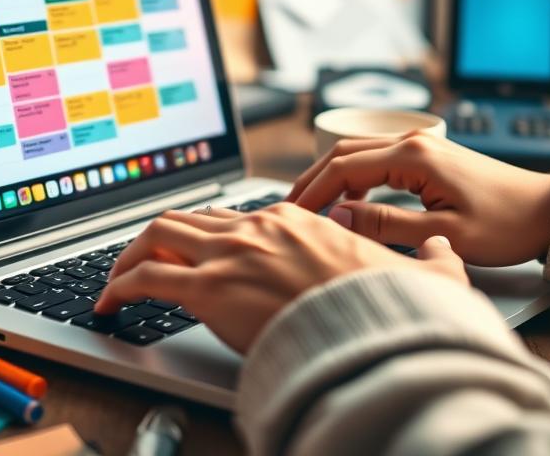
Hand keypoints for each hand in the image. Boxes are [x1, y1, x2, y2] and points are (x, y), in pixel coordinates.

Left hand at [95, 203, 466, 353]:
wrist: (377, 334)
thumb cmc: (393, 310)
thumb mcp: (428, 275)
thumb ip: (433, 259)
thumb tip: (441, 249)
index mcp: (296, 219)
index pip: (234, 216)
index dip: (208, 234)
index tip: (196, 252)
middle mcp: (257, 227)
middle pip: (188, 219)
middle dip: (156, 239)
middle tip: (140, 261)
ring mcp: (230, 253)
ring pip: (158, 235)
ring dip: (128, 256)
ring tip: (115, 282)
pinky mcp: (209, 287)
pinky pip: (145, 277)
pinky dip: (117, 287)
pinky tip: (108, 304)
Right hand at [287, 133, 549, 265]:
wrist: (548, 211)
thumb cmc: (506, 225)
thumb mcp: (444, 234)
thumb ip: (387, 225)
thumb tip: (339, 218)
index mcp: (413, 156)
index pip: (343, 168)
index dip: (312, 192)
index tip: (292, 215)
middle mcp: (412, 141)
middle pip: (343, 152)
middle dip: (311, 180)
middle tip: (288, 209)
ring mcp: (420, 144)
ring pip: (357, 152)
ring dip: (329, 176)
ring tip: (309, 205)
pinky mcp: (427, 154)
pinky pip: (375, 158)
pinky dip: (351, 175)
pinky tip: (345, 198)